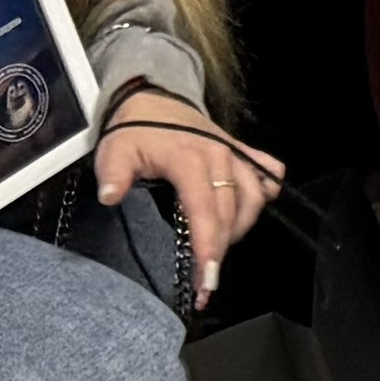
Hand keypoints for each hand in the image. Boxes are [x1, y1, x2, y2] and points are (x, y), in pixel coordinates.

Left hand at [96, 92, 282, 297]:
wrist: (150, 98)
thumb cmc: (132, 129)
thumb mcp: (115, 150)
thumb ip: (113, 174)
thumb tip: (110, 197)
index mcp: (189, 159)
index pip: (205, 211)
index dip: (208, 247)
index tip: (206, 279)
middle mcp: (219, 155)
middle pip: (232, 212)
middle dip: (221, 251)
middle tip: (205, 282)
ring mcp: (233, 152)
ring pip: (255, 196)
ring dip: (242, 227)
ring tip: (219, 247)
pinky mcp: (241, 150)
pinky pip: (269, 170)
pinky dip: (265, 191)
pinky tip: (250, 209)